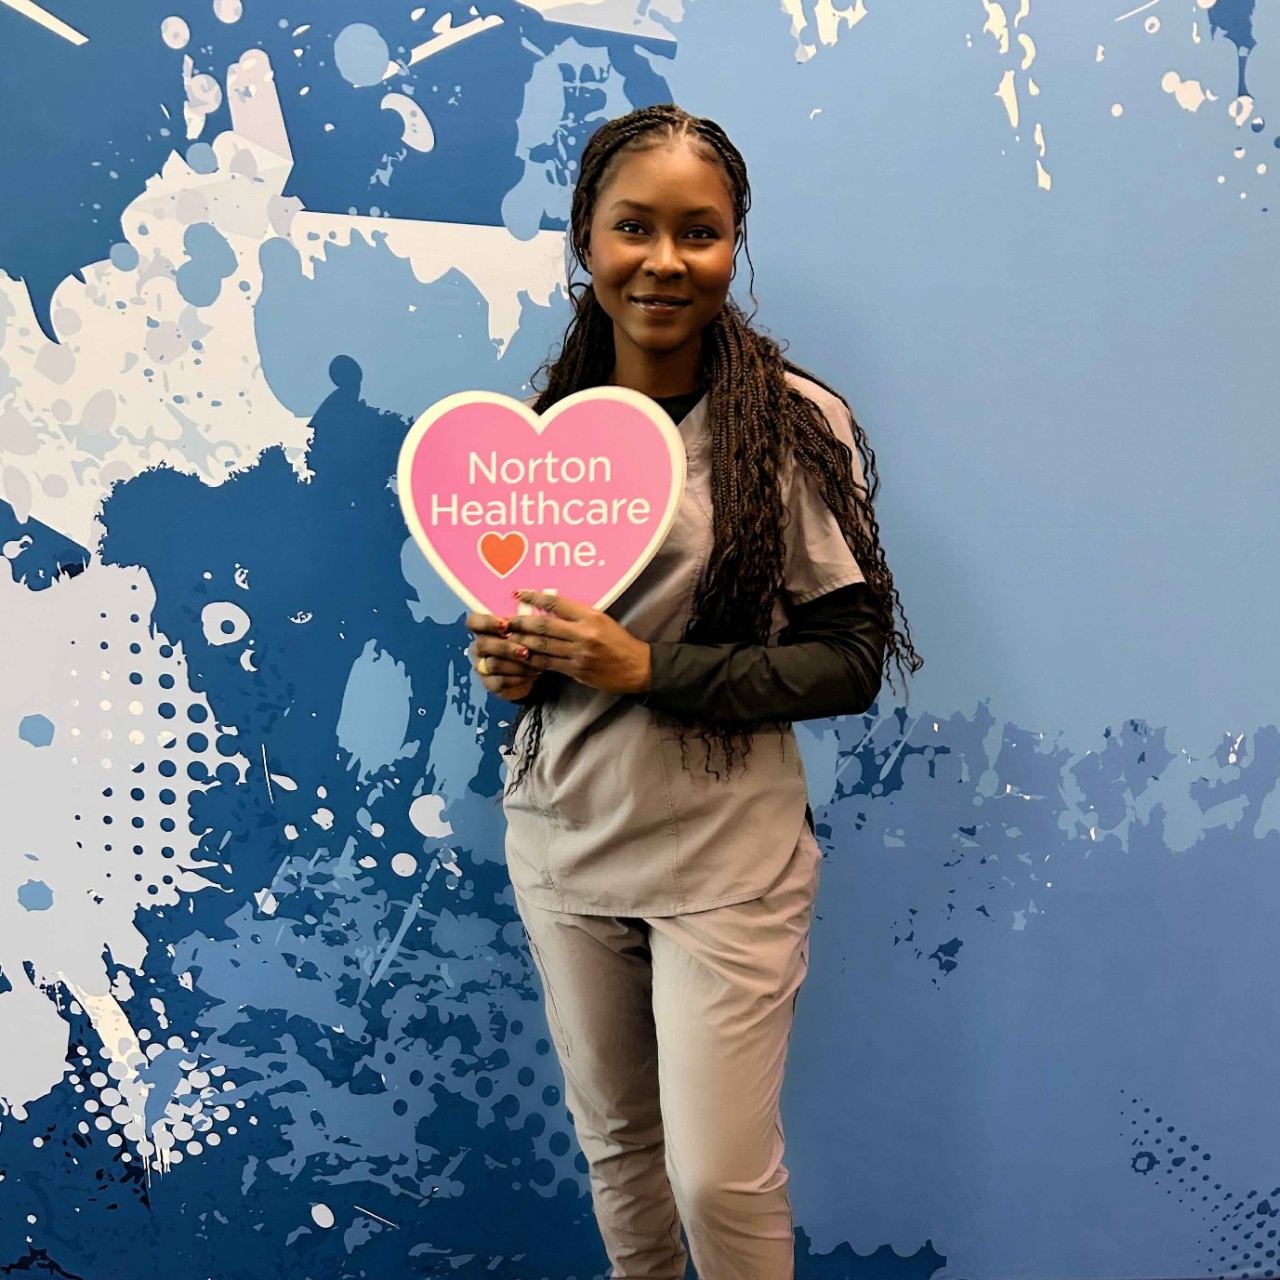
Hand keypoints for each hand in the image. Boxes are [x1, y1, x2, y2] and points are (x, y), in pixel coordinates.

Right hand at [465, 610, 540, 701]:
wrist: (530, 672)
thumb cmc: (526, 645)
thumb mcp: (524, 632)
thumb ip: (521, 625)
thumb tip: (529, 620)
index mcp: (484, 630)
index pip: (473, 622)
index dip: (486, 622)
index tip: (506, 624)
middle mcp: (478, 648)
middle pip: (482, 644)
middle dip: (506, 647)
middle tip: (525, 652)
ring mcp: (481, 667)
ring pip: (492, 664)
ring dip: (517, 665)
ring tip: (537, 665)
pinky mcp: (489, 684)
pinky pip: (499, 682)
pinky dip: (518, 678)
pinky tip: (532, 675)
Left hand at [504, 591, 651, 694]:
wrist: (637, 667)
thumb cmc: (619, 642)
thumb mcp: (602, 620)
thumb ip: (577, 616)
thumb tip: (548, 610)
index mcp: (590, 616)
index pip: (556, 603)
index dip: (534, 597)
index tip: (519, 593)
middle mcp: (583, 633)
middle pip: (543, 625)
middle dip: (519, 622)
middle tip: (503, 620)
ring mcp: (579, 653)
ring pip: (541, 646)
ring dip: (520, 641)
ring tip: (506, 637)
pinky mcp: (576, 670)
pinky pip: (547, 664)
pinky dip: (532, 659)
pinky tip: (520, 655)